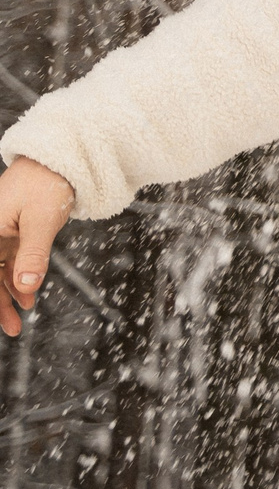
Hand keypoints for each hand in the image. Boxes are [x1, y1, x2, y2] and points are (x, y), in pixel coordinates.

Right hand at [0, 157, 72, 338]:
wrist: (60, 159)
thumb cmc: (47, 183)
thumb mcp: (42, 221)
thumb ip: (33, 255)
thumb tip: (26, 288)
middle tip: (10, 329)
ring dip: (9, 294)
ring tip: (20, 318)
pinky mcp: (13, 231)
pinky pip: (11, 261)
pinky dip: (18, 278)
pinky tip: (28, 296)